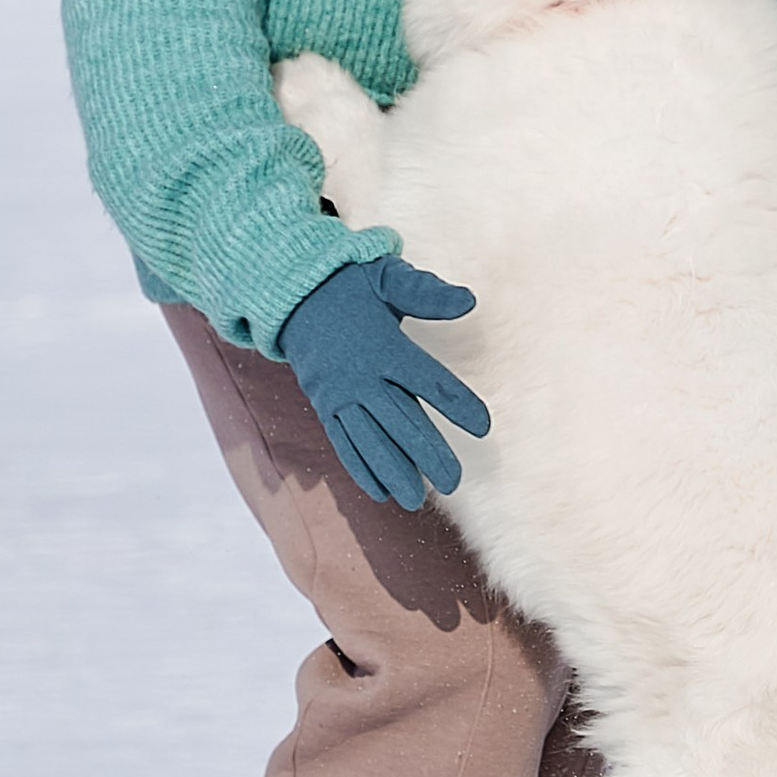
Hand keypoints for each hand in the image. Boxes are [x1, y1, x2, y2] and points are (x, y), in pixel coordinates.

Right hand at [276, 256, 490, 508]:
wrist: (292, 294)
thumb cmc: (351, 284)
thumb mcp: (387, 276)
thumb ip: (426, 294)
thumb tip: (468, 301)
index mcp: (384, 345)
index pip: (428, 380)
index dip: (457, 403)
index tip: (484, 427)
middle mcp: (361, 375)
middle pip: (400, 420)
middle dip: (427, 453)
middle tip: (454, 481)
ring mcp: (340, 395)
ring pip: (369, 440)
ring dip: (392, 471)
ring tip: (416, 499)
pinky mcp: (326, 406)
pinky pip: (343, 441)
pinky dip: (359, 468)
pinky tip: (378, 492)